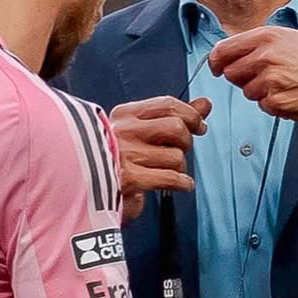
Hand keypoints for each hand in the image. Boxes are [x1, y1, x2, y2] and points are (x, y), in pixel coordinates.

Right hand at [109, 95, 211, 221]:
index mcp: (124, 114)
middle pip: (176, 127)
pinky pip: (171, 177)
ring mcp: (124, 154)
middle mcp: (123, 130)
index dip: (191, 115)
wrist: (91, 194)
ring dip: (180, 168)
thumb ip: (176, 117)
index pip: (168, 104)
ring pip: (175, 156)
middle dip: (186, 142)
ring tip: (168, 172)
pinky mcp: (129, 179)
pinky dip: (183, 183)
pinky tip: (181, 185)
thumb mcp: (144, 133)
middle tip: (180, 152)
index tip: (199, 126)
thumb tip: (205, 103)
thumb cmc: (120, 161)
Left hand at [208, 26, 297, 126]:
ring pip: (246, 91)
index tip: (216, 67)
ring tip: (285, 83)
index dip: (216, 61)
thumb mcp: (290, 38)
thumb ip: (259, 43)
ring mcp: (270, 81)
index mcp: (267, 36)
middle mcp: (266, 56)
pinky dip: (272, 104)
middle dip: (241, 77)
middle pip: (230, 72)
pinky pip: (262, 105)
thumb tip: (227, 52)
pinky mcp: (276, 102)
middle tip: (263, 76)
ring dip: (259, 91)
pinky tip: (292, 95)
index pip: (223, 50)